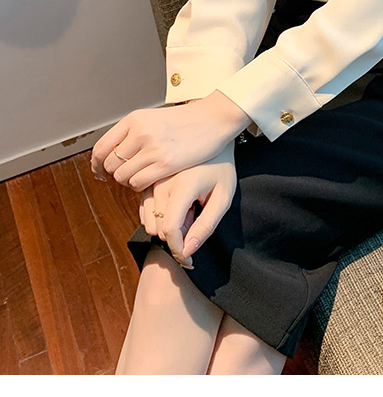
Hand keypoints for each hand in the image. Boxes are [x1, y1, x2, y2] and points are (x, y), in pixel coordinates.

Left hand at [91, 90, 250, 190]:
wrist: (214, 119)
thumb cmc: (187, 120)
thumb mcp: (154, 118)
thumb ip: (133, 133)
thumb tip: (112, 154)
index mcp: (134, 119)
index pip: (101, 147)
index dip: (97, 164)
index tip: (100, 172)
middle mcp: (140, 132)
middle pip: (109, 164)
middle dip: (113, 174)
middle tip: (125, 176)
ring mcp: (152, 148)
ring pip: (122, 176)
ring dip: (128, 181)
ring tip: (141, 177)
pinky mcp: (165, 163)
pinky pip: (138, 183)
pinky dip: (140, 186)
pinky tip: (150, 179)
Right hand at [139, 145, 236, 268]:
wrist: (212, 138)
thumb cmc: (222, 169)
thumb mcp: (223, 198)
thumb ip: (206, 226)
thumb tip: (186, 252)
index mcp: (183, 184)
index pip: (169, 228)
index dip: (178, 249)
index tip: (189, 258)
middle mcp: (162, 182)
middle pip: (158, 229)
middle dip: (177, 236)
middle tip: (197, 222)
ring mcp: (152, 180)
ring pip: (150, 222)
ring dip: (168, 226)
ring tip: (190, 211)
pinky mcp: (148, 181)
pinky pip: (145, 211)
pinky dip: (159, 217)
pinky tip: (178, 206)